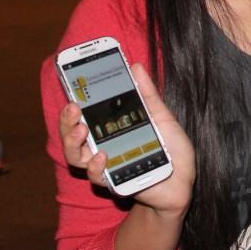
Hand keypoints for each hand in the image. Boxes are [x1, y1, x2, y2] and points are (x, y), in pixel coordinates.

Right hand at [59, 63, 195, 215]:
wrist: (184, 179)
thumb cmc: (172, 148)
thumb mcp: (161, 116)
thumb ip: (147, 94)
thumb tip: (136, 66)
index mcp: (111, 129)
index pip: (84, 115)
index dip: (73, 102)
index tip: (71, 83)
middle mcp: (102, 147)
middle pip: (72, 134)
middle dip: (67, 120)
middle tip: (72, 106)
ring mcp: (106, 166)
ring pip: (75, 156)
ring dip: (73, 142)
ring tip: (81, 129)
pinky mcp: (114, 183)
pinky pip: (96, 176)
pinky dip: (95, 166)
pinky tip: (102, 155)